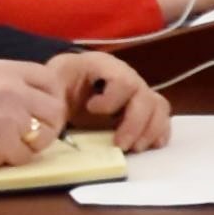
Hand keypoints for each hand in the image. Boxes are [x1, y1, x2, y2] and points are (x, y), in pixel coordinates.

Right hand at [0, 56, 72, 172]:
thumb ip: (12, 83)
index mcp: (7, 70)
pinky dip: (13, 159)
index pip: (50, 80)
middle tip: (29, 134)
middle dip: (47, 125)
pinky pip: (26, 156)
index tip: (42, 112)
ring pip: (46, 135)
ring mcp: (13, 116)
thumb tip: (39, 97)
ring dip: (31, 144)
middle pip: (55, 110)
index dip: (51, 98)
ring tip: (8, 144)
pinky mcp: (7, 143)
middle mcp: (15, 89)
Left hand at [52, 53, 169, 143]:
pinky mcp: (143, 111)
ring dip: (150, 131)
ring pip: (159, 108)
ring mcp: (138, 94)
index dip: (112, 99)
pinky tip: (148, 145)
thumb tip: (54, 110)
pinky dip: (159, 133)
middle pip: (145, 97)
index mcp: (105, 66)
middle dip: (135, 124)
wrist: (64, 87)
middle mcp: (128, 77)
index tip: (91, 110)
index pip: (123, 80)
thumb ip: (53, 92)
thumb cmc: (59, 83)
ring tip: (133, 148)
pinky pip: (162, 119)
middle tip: (119, 145)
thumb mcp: (51, 82)